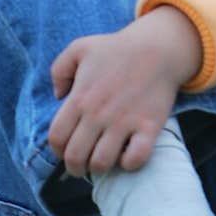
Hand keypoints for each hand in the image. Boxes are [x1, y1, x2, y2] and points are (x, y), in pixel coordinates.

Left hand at [47, 5, 201, 175]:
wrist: (159, 47)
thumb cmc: (118, 48)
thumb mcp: (80, 48)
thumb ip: (59, 69)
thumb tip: (58, 95)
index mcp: (80, 98)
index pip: (57, 139)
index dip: (57, 150)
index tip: (66, 150)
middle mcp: (98, 114)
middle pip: (75, 157)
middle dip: (75, 167)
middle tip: (82, 164)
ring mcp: (124, 122)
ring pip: (102, 163)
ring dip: (99, 168)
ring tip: (103, 160)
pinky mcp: (149, 127)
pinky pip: (135, 159)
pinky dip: (129, 164)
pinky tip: (128, 154)